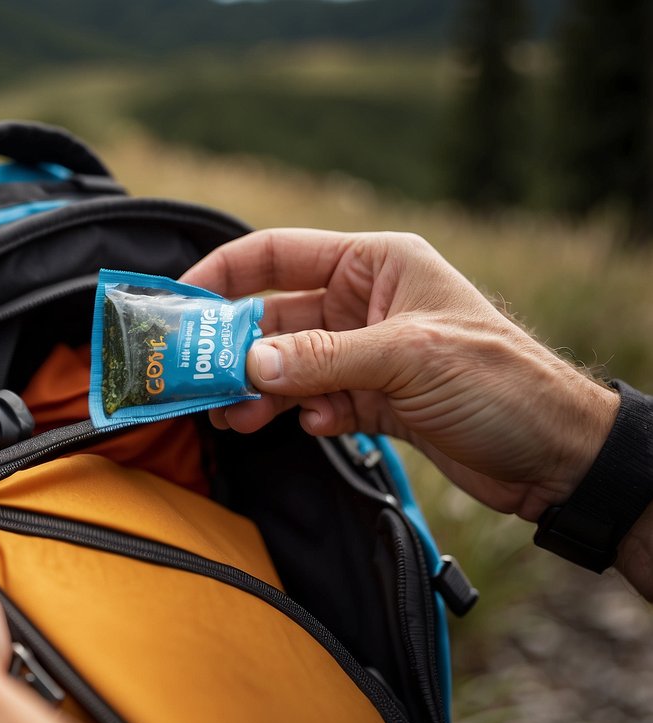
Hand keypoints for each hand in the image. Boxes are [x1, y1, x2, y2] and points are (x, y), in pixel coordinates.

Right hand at [182, 228, 618, 521]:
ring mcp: (366, 353)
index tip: (178, 302)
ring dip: (261, 392)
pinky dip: (305, 416)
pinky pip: (314, 402)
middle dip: (235, 350)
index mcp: (375, 264)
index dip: (223, 274)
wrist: (556, 456)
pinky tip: (316, 428)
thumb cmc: (502, 382)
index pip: (278, 254)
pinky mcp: (372, 399)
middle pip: (274, 318)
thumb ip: (323, 360)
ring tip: (236, 419)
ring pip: (288, 367)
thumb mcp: (408, 358)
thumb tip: (247, 366)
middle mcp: (364, 303)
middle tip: (197, 381)